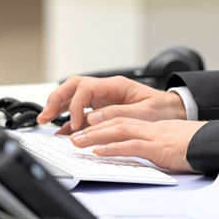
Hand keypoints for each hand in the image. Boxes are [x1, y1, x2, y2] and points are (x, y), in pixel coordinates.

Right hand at [36, 75, 186, 133]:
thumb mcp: (144, 112)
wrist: (172, 110)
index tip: (77, 124)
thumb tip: (93, 118)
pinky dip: (70, 122)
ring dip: (58, 108)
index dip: (76, 105)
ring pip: (73, 97)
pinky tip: (61, 132)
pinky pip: (81, 113)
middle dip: (57, 99)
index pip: (85, 88)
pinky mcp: (102, 110)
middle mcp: (106, 90)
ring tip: (45, 121)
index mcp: (115, 86)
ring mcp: (102, 99)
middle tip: (45, 116)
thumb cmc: (162, 109)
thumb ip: (118, 114)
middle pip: (73, 87)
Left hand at [70, 118, 206, 173]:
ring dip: (95, 136)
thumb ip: (159, 147)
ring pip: (119, 130)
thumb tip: (148, 155)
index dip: (103, 126)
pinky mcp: (159, 148)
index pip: (123, 122)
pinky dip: (113, 147)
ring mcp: (154, 136)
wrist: (216, 143)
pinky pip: (132, 145)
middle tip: (72, 136)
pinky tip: (99, 151)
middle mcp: (151, 128)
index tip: (86, 131)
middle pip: (116, 123)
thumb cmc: (199, 145)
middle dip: (92, 129)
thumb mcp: (175, 144)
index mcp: (154, 127)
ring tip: (77, 142)